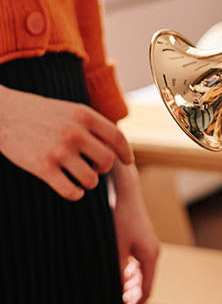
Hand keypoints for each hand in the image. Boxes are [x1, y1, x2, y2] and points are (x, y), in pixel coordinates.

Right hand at [0, 85, 133, 199]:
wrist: (2, 113)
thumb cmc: (39, 113)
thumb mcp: (70, 110)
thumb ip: (91, 125)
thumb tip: (114, 147)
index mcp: (85, 115)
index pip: (117, 137)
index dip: (125, 152)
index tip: (128, 162)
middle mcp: (75, 132)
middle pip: (107, 161)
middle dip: (103, 168)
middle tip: (93, 168)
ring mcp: (59, 150)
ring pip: (91, 179)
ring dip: (89, 182)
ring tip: (80, 177)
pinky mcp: (42, 167)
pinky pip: (71, 191)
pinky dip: (75, 193)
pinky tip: (72, 189)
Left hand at [112, 163, 159, 303]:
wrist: (123, 191)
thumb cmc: (119, 218)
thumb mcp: (114, 248)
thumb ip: (115, 272)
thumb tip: (111, 293)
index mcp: (150, 256)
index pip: (146, 290)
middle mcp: (152, 252)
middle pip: (144, 284)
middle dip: (131, 298)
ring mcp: (147, 245)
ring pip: (140, 274)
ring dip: (128, 287)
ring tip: (114, 296)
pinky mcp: (140, 239)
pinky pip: (136, 264)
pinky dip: (127, 274)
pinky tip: (116, 277)